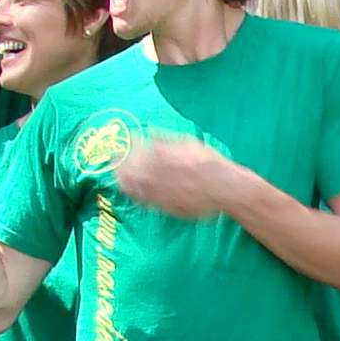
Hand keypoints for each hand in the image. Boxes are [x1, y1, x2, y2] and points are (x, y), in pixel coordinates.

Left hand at [114, 136, 238, 220]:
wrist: (226, 189)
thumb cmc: (210, 163)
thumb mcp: (190, 144)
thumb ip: (167, 141)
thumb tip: (149, 132)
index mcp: (164, 159)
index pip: (137, 153)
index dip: (125, 150)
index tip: (118, 147)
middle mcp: (160, 177)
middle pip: (132, 173)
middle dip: (120, 168)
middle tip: (113, 164)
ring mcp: (163, 194)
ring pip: (137, 189)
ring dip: (125, 183)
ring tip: (118, 179)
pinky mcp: (168, 207)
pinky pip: (147, 203)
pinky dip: (138, 197)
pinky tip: (134, 194)